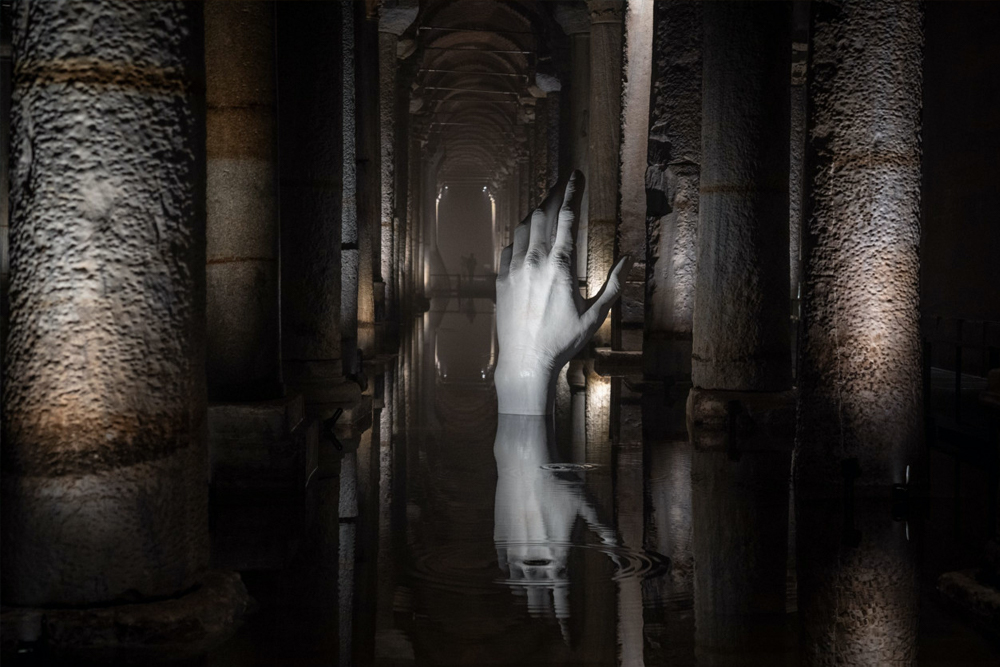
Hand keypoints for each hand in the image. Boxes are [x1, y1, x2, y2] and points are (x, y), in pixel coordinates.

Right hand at [493, 415, 617, 620]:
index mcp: (558, 557)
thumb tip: (623, 552)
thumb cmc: (560, 482)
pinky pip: (506, 570)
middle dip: (546, 615)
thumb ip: (605, 532)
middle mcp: (534, 560)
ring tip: (535, 608)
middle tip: (551, 623)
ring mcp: (514, 551)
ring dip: (529, 598)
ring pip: (520, 588)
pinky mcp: (500, 540)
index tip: (569, 640)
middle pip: (539, 601)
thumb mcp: (589, 505)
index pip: (562, 603)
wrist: (524, 462)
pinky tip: (517, 580)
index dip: (566, 624)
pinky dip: (513, 578)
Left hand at [494, 171, 631, 413]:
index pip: (566, 217)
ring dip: (535, 213)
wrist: (526, 361)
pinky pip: (508, 248)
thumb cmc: (563, 341)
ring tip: (544, 207)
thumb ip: (612, 284)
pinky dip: (518, 237)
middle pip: (542, 215)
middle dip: (552, 196)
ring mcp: (514, 269)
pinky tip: (524, 238)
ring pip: (523, 228)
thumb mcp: (595, 314)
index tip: (575, 176)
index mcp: (560, 265)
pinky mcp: (501, 280)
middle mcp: (534, 261)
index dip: (571, 192)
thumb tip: (628, 259)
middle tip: (560, 185)